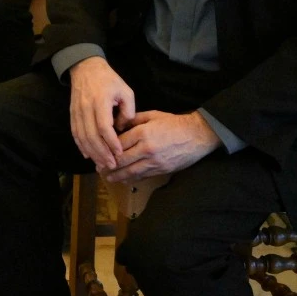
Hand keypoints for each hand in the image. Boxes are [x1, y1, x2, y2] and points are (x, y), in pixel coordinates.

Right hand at [68, 57, 133, 171]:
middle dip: (101, 153)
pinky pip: (75, 133)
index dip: (111, 142)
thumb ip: (128, 111)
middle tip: (111, 165)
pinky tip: (88, 155)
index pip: (104, 127)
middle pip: (91, 135)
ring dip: (91, 152)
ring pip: (82, 137)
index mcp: (100, 101)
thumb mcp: (126, 91)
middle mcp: (86, 108)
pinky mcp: (72, 114)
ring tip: (101, 164)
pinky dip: (81, 146)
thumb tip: (123, 129)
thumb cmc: (109, 80)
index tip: (119, 153)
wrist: (86, 68)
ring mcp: (77, 112)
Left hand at [102, 110, 220, 183]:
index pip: (119, 143)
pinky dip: (132, 179)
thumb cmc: (174, 123)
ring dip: (118, 176)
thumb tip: (118, 125)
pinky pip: (143, 176)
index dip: (107, 149)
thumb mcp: (152, 115)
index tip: (99, 151)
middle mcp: (147, 149)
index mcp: (143, 133)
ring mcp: (155, 161)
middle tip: (99, 168)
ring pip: (131, 171)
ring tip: (108, 177)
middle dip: (109, 165)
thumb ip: (134, 120)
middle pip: (122, 160)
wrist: (197, 135)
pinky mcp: (162, 170)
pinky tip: (124, 180)